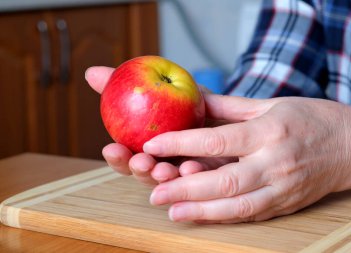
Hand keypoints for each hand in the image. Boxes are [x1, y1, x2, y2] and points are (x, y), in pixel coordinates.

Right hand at [85, 66, 233, 184]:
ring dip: (165, 177)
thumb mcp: (158, 88)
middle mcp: (164, 163)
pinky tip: (192, 167)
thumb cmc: (184, 100)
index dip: (117, 157)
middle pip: (146, 174)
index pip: (127, 158)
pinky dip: (194, 177)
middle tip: (141, 161)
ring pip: (171, 182)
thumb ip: (125, 84)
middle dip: (140, 171)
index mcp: (148, 149)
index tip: (111, 148)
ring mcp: (185, 173)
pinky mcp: (209, 177)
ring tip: (165, 169)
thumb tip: (90, 72)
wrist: (224, 107)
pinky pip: (200, 182)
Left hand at [143, 95, 350, 222]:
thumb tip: (193, 98)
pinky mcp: (285, 204)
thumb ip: (227, 106)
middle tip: (154, 191)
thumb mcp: (270, 104)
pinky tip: (199, 216)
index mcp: (270, 131)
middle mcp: (276, 162)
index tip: (153, 144)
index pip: (219, 140)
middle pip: (224, 180)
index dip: (182, 143)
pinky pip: (250, 215)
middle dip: (185, 188)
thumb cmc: (311, 118)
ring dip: (200, 210)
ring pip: (236, 205)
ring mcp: (282, 188)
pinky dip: (222, 217)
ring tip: (171, 210)